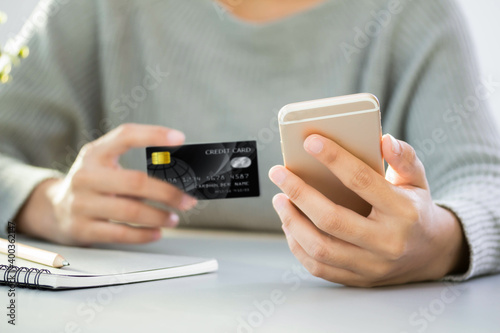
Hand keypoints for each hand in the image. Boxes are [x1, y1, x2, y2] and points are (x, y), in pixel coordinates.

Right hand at [16, 124, 196, 245]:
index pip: (126, 135)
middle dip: (168, 193)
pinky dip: (144, 234)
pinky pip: (120, 234)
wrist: (54, 209)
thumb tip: (176, 174)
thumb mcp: (102, 163)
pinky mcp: (82, 228)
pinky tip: (157, 232)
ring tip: (174, 218)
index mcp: (95, 153)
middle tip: (187, 201)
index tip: (179, 138)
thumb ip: (131, 162)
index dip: (153, 134)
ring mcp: (82, 203)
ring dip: (159, 216)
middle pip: (136, 182)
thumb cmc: (91, 183)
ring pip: (130, 211)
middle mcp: (86, 176)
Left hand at [269, 134, 468, 286]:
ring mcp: (371, 265)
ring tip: (279, 200)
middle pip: (332, 219)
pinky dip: (297, 245)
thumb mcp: (417, 181)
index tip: (310, 142)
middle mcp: (387, 242)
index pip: (362, 181)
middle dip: (299, 193)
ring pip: (320, 247)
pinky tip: (289, 225)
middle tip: (279, 173)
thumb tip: (384, 140)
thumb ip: (404, 158)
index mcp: (403, 211)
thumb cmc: (416, 210)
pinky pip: (319, 266)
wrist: (431, 255)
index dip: (334, 159)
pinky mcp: (358, 279)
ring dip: (292, 221)